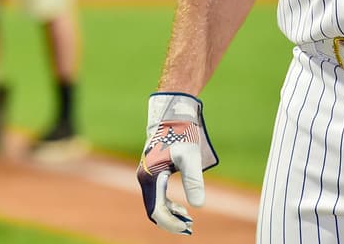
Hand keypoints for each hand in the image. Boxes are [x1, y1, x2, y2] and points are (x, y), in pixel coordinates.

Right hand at [137, 92, 218, 234]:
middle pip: (154, 210)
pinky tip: (182, 208)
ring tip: (188, 220)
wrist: (173, 116)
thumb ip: (193, 181)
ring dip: (170, 214)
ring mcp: (147, 176)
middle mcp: (144, 178)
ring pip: (155, 204)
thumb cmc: (182, 134)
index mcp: (150, 177)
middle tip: (190, 227)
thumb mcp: (190, 157)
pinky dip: (168, 205)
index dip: (171, 222)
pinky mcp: (152, 173)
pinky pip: (156, 197)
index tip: (187, 227)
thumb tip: (198, 206)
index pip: (157, 210)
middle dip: (171, 221)